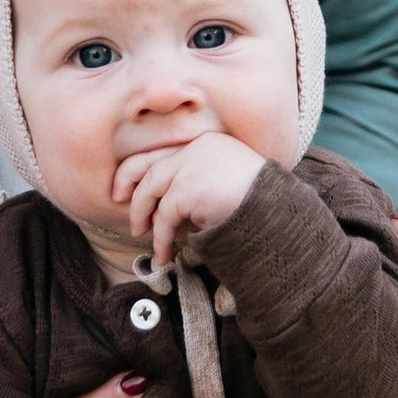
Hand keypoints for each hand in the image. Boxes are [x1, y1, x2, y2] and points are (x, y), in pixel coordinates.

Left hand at [111, 126, 264, 271]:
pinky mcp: (187, 187)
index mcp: (207, 143)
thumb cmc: (261, 205)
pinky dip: (160, 238)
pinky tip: (163, 254)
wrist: (278, 212)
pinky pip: (163, 216)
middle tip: (118, 204)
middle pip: (147, 164)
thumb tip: (168, 210)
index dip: (139, 170)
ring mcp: (191, 165)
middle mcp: (197, 147)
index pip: (162, 151)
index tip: (126, 189)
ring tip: (142, 237)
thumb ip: (200, 186)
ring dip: (143, 216)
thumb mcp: (227, 185)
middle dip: (128, 185)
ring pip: (151, 190)